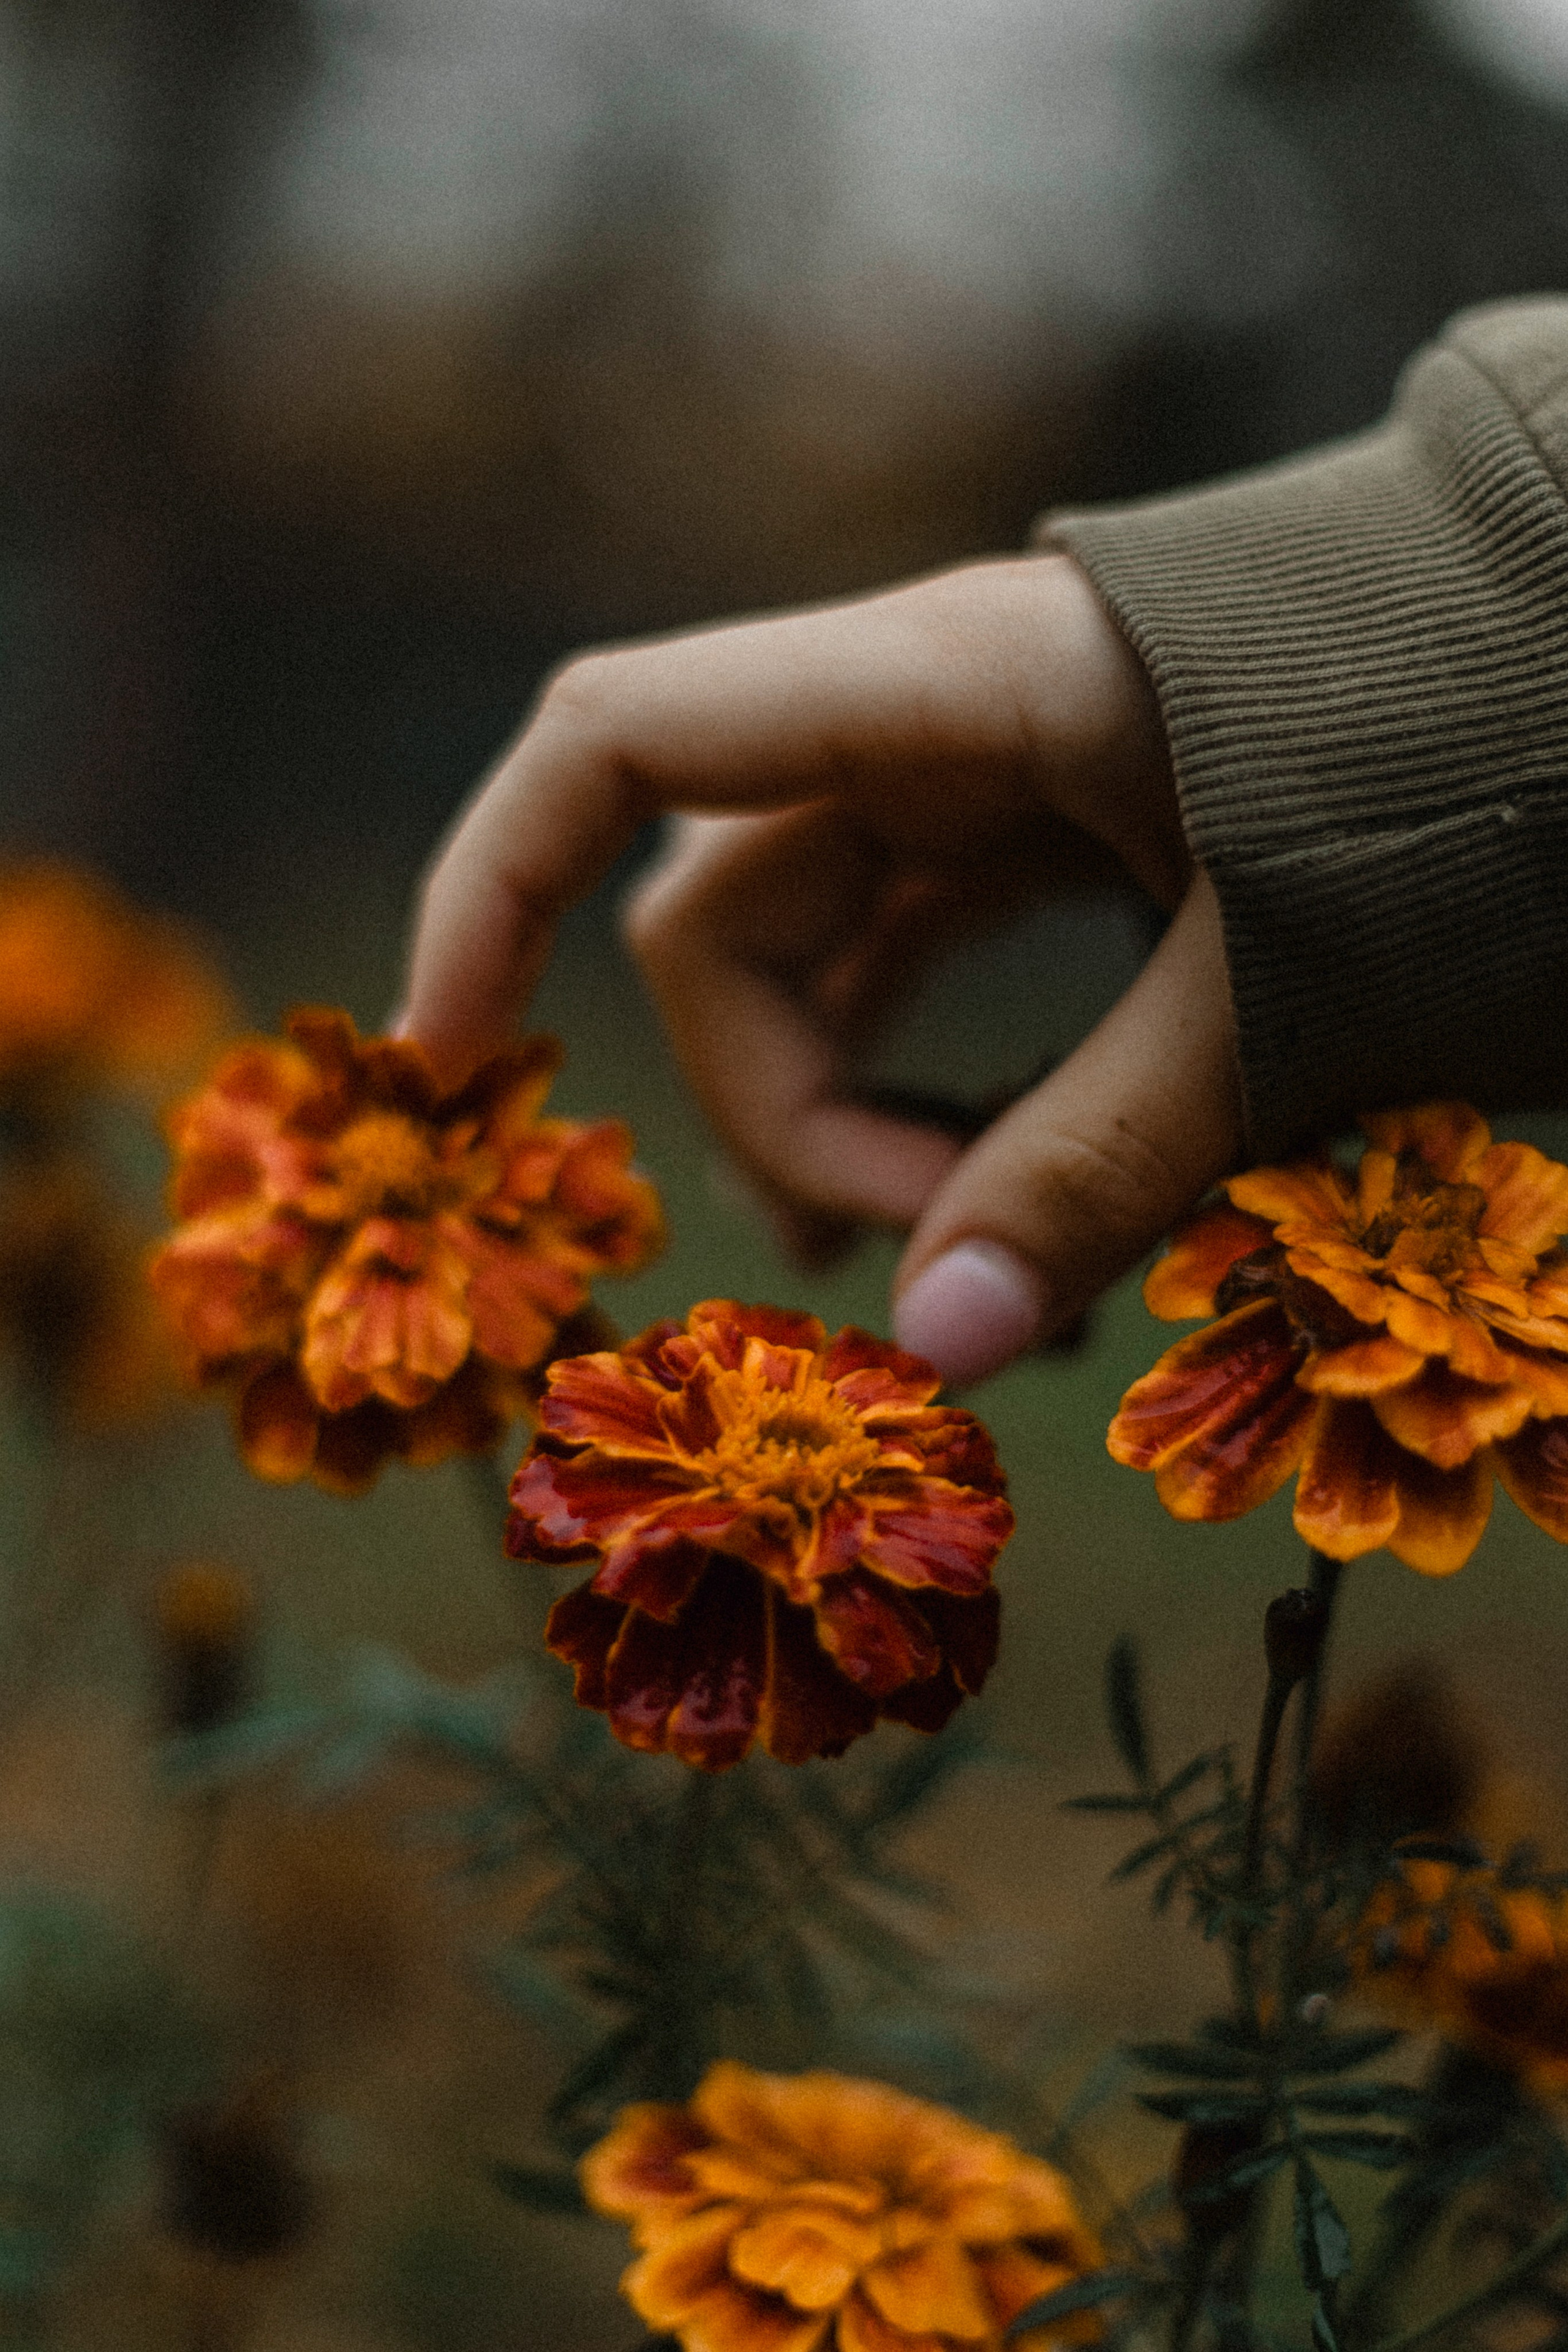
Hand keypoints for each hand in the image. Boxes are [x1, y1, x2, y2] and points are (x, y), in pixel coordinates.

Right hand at [401, 554, 1242, 1383]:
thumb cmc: (1455, 782)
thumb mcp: (1273, 989)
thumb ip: (1100, 1163)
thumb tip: (930, 1349)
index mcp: (946, 688)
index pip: (621, 742)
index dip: (491, 885)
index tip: (441, 1063)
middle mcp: (928, 719)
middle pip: (728, 928)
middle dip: (793, 1114)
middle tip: (940, 1269)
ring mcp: (980, 779)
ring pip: (820, 969)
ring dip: (865, 1127)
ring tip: (984, 1275)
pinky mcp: (1042, 837)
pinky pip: (918, 971)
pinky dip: (934, 1089)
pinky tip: (1005, 1199)